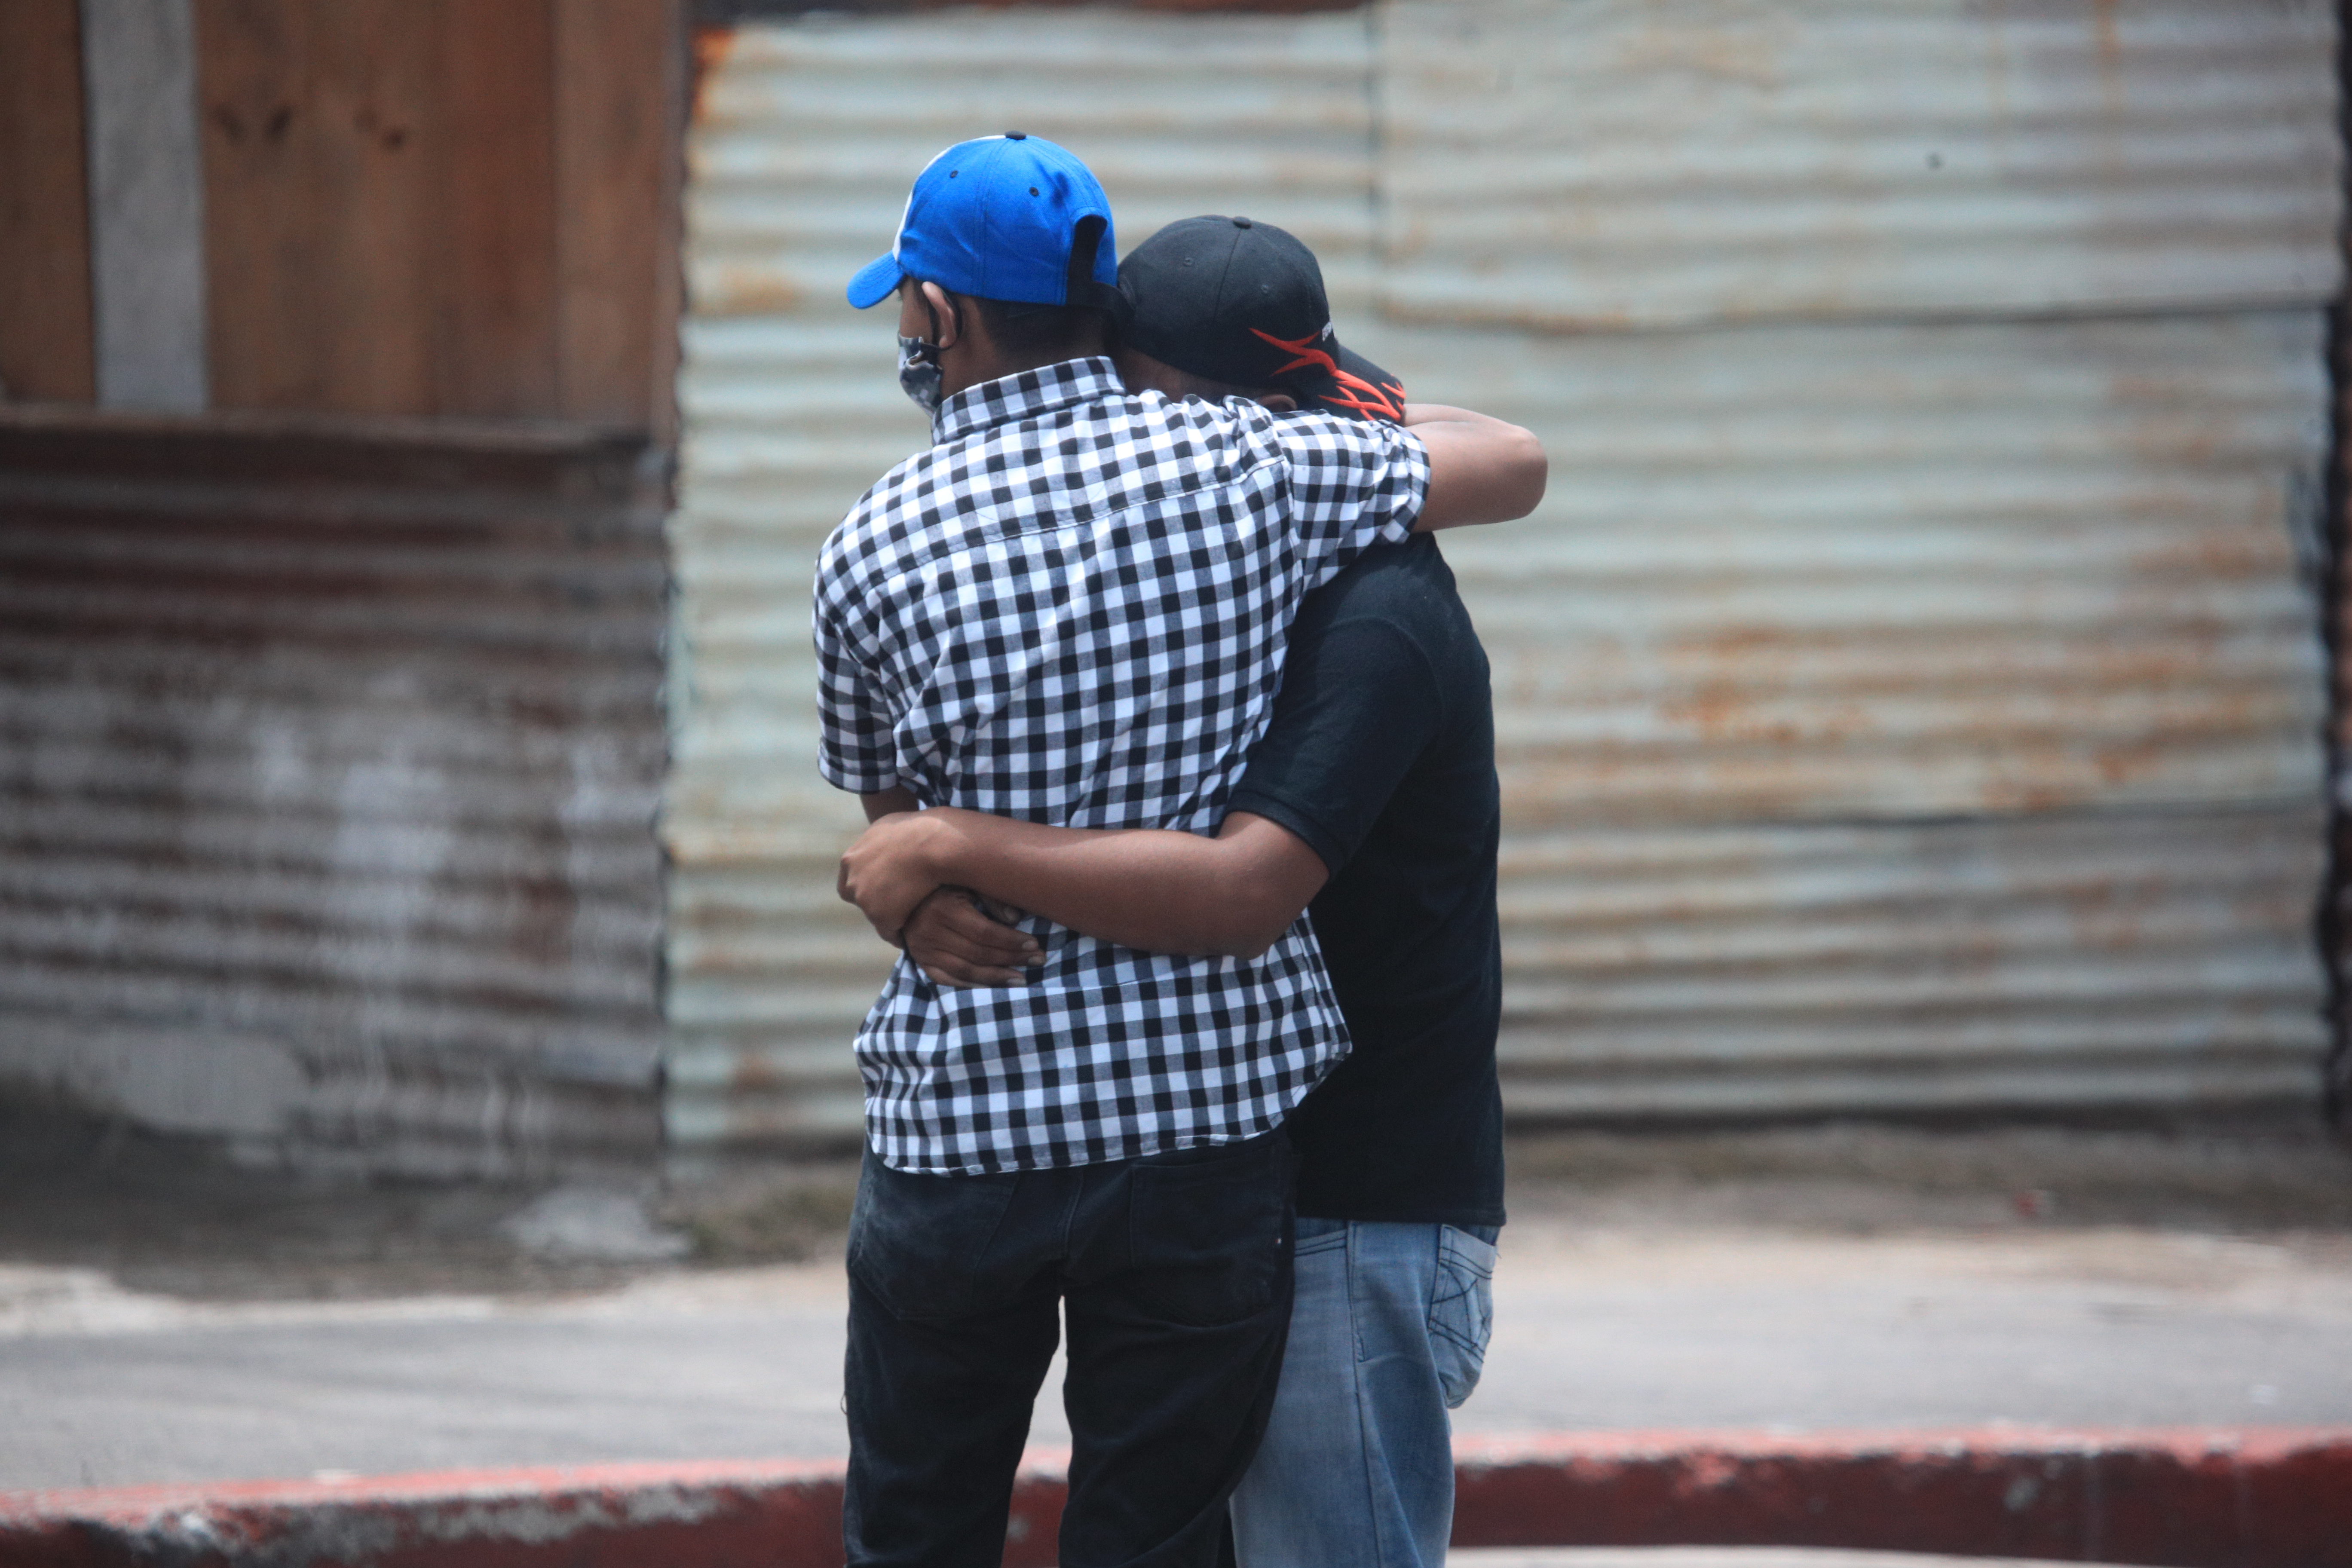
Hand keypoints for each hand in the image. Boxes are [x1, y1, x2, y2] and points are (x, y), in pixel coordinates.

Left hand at [838, 810, 948, 942]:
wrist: (933, 844)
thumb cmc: (920, 830)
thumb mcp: (889, 826)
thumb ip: (879, 840)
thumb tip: (885, 841)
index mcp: (852, 858)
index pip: (849, 878)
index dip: (867, 883)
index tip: (884, 886)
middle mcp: (852, 878)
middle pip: (859, 897)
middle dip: (875, 900)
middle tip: (897, 902)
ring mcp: (864, 897)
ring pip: (875, 915)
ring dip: (889, 916)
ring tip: (911, 917)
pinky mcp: (879, 915)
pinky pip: (890, 932)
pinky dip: (900, 934)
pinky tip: (914, 932)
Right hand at [903, 887, 1041, 988]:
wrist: (906, 895)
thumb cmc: (946, 884)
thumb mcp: (967, 881)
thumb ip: (991, 897)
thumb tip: (1015, 919)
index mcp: (943, 908)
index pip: (984, 932)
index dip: (1011, 941)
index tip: (1035, 944)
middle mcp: (929, 932)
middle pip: (977, 953)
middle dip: (1011, 959)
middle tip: (1038, 961)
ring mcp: (923, 950)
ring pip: (964, 971)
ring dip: (996, 978)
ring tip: (1021, 980)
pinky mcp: (921, 962)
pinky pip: (948, 980)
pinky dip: (971, 986)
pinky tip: (993, 987)